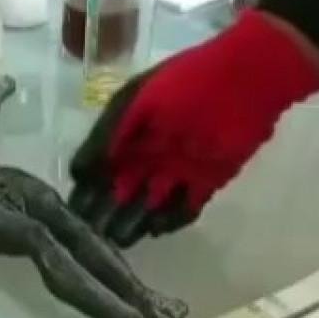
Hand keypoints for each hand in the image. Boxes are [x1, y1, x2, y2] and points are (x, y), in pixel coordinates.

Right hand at [68, 9, 318, 247]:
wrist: (246, 77)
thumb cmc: (186, 82)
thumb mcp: (135, 101)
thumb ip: (106, 136)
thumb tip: (78, 173)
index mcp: (130, 133)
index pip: (101, 170)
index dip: (87, 191)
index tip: (73, 214)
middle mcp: (150, 155)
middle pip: (122, 192)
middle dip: (107, 214)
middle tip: (94, 235)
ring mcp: (178, 170)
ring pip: (150, 203)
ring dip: (135, 222)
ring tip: (121, 240)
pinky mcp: (206, 181)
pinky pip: (185, 208)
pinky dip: (171, 219)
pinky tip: (156, 228)